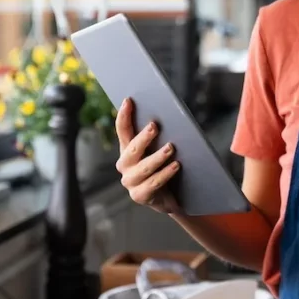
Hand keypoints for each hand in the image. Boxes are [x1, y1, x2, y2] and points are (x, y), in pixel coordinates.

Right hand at [114, 98, 181, 213]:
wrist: (169, 198)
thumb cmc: (163, 168)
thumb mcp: (158, 150)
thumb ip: (158, 137)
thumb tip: (169, 116)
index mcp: (127, 150)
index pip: (122, 130)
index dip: (124, 115)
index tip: (129, 100)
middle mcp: (125, 165)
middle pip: (132, 149)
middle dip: (143, 137)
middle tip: (155, 126)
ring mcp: (130, 181)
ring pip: (144, 167)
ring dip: (158, 157)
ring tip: (172, 148)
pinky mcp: (139, 195)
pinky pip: (153, 183)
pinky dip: (165, 174)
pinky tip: (176, 166)